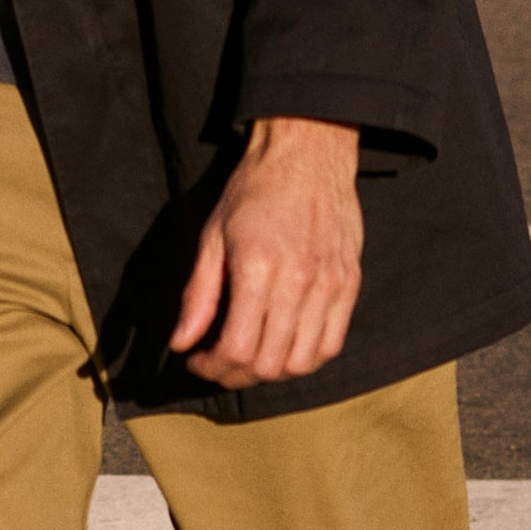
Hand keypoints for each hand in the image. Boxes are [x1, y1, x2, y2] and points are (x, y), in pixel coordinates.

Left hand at [171, 116, 361, 387]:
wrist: (308, 153)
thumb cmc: (254, 191)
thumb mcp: (213, 236)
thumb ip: (199, 295)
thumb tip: (180, 343)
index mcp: (258, 267)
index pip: (237, 348)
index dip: (212, 367)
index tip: (196, 360)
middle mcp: (298, 281)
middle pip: (268, 364)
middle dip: (236, 376)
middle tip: (219, 365)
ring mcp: (329, 285)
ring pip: (300, 362)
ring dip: (270, 373)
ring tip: (250, 360)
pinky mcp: (349, 284)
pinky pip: (330, 345)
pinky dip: (304, 360)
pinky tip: (283, 348)